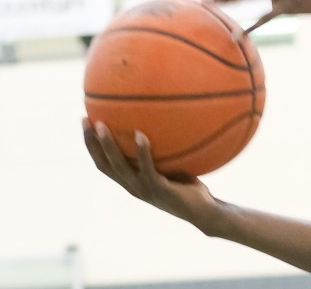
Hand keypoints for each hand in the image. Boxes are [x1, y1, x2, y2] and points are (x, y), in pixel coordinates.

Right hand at [83, 118, 218, 226]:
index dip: (91, 146)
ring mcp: (143, 189)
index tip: (85, 123)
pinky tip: (140, 135)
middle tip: (85, 120)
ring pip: (118, 166)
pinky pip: (147, 168)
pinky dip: (142, 151)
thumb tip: (162, 121)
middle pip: (103, 164)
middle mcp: (132, 186)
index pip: (103, 164)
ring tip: (102, 125)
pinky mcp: (158, 189)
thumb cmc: (189, 188)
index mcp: (131, 182)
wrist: (203, 212)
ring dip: (108, 145)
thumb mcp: (171, 166)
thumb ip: (162, 152)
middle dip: (91, 142)